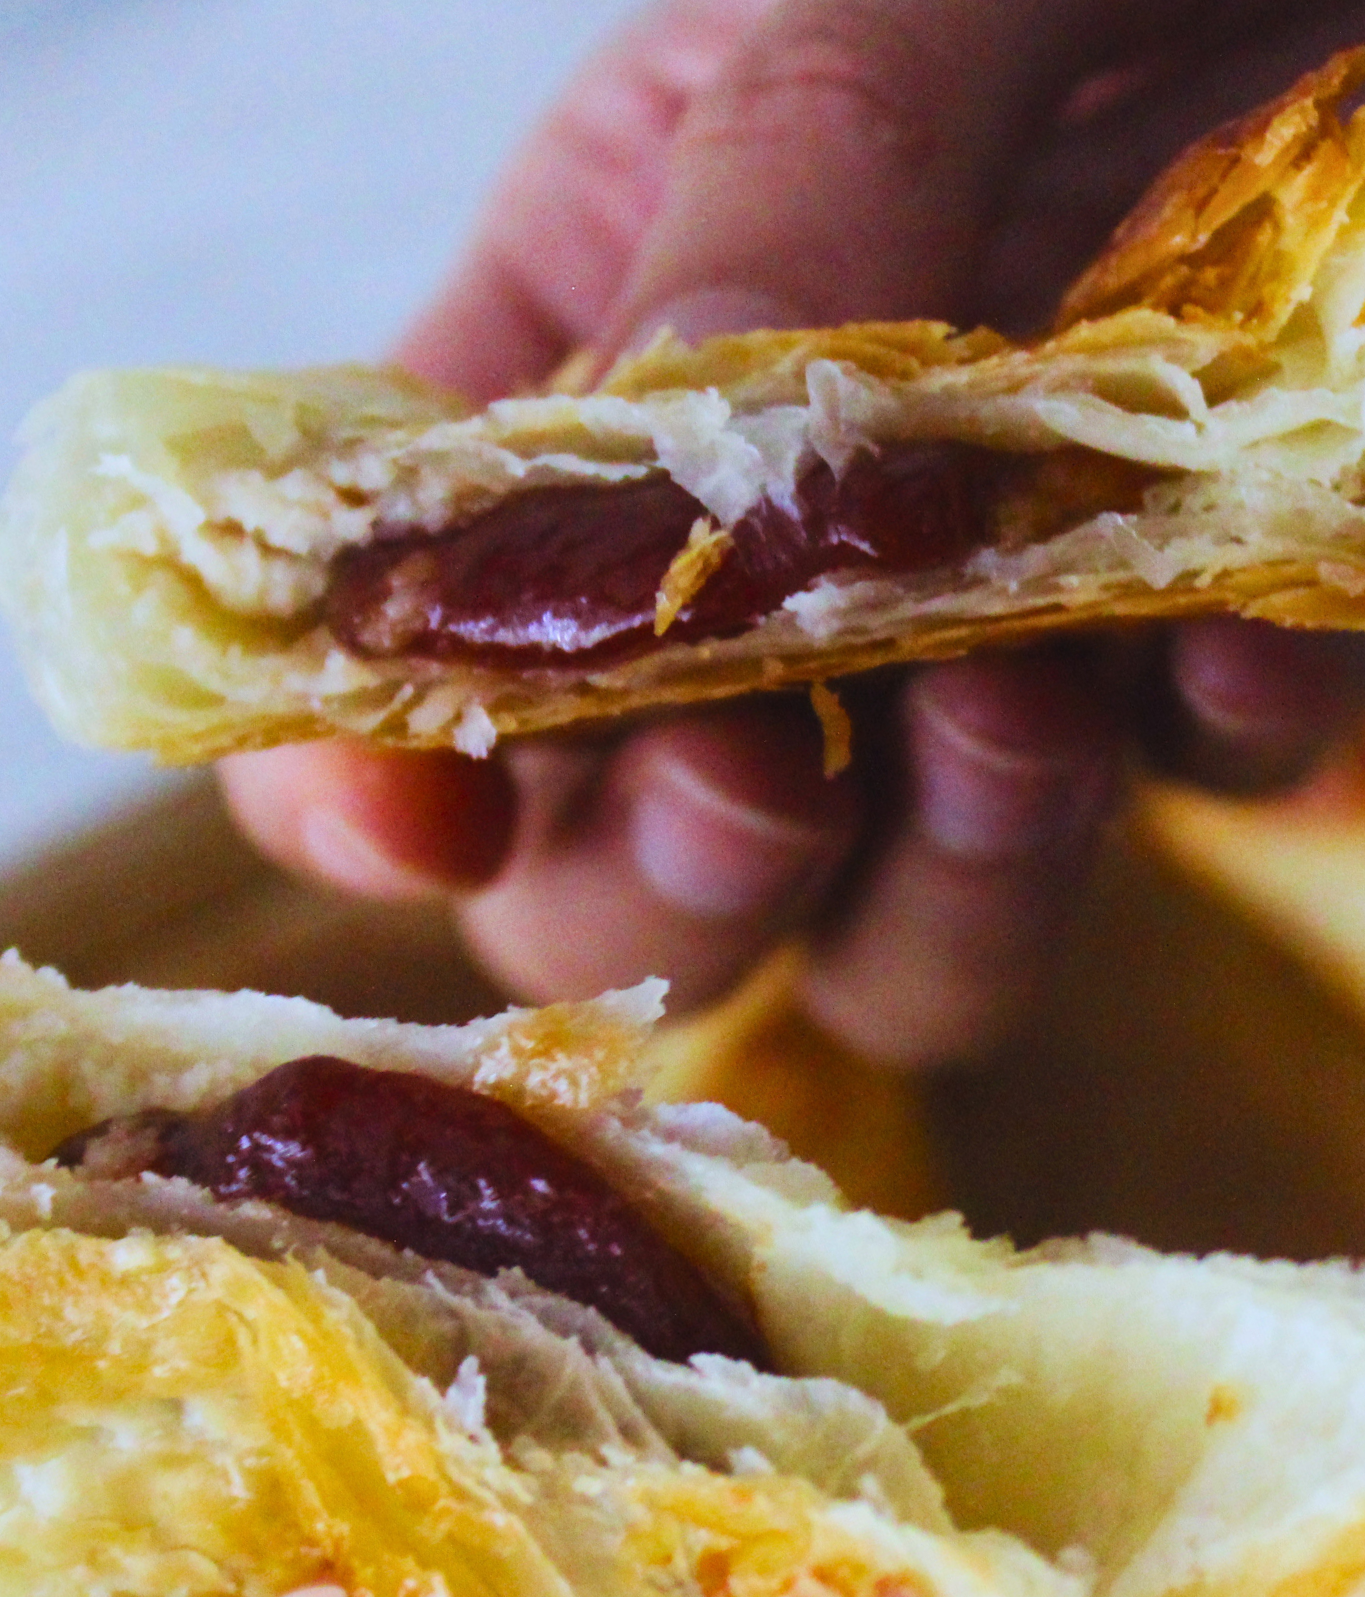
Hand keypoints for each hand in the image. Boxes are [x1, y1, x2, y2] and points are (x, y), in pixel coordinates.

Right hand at [221, 0, 1364, 1066]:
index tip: (418, 810)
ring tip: (1015, 705)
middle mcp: (763, 564)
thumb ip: (778, 197)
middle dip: (672, 869)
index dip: (368, 775)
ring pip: (896, 938)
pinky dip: (1199, 748)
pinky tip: (1229, 634)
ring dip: (934, 886)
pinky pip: (1181, 797)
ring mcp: (982, 644)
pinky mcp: (1194, 668)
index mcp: (598, 377)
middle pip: (629, 874)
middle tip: (756, 764)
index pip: (411, 655)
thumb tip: (679, 482)